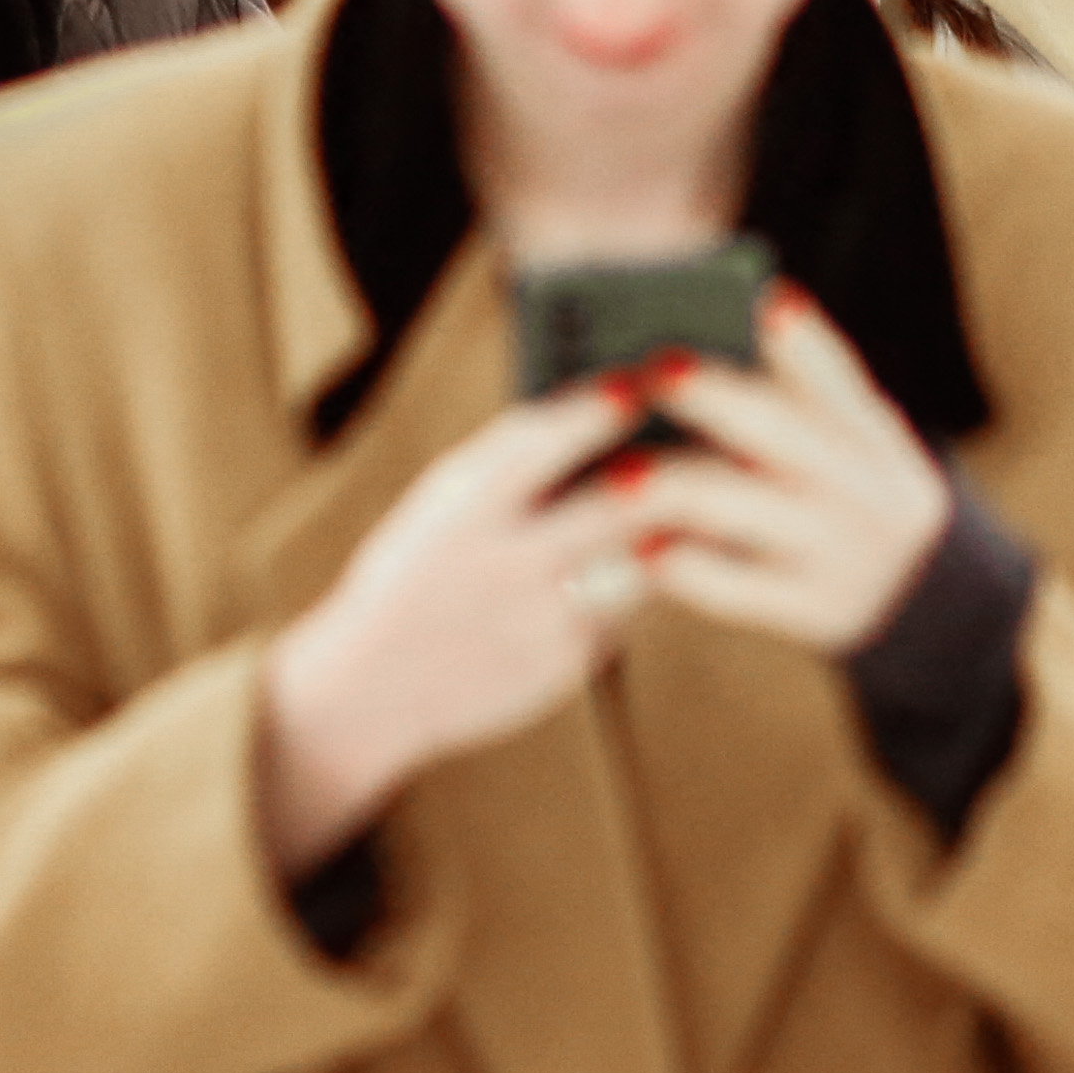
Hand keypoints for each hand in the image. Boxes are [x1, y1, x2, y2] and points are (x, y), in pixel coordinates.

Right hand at [252, 379, 646, 876]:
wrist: (372, 690)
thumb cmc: (414, 572)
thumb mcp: (441, 507)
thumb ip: (506, 463)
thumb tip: (590, 412)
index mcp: (465, 511)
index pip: (542, 444)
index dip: (596, 409)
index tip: (634, 383)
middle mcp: (508, 566)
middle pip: (617, 508)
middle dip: (663, 474)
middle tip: (701, 443)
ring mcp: (544, 623)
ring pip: (638, 561)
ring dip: (661, 530)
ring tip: (683, 502)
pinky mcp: (570, 665)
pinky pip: (625, 610)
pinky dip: (631, 582)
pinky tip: (627, 566)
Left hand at [622, 287, 958, 654]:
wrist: (918, 607)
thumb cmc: (839, 501)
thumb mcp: (843, 450)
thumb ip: (788, 402)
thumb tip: (689, 349)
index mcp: (879, 440)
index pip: (839, 376)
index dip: (800, 340)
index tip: (759, 301)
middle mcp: (877, 494)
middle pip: (784, 432)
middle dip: (714, 397)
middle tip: (653, 372)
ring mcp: (852, 558)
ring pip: (743, 507)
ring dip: (673, 484)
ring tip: (617, 474)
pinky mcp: (820, 613)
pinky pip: (733, 586)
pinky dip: (680, 564)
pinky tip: (637, 548)